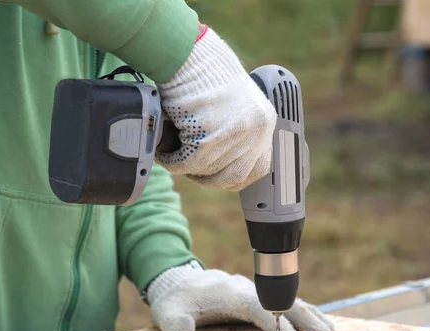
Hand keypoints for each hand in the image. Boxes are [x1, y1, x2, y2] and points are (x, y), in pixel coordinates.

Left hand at [146, 264, 333, 330]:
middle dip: (301, 316)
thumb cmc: (176, 300)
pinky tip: (318, 321)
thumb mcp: (167, 312)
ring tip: (329, 330)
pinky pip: (283, 301)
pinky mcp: (256, 295)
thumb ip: (173, 323)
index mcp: (227, 292)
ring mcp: (252, 290)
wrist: (179, 281)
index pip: (254, 306)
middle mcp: (244, 288)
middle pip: (278, 300)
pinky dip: (302, 310)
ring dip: (308, 314)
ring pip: (285, 299)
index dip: (272, 321)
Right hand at [155, 25, 276, 190]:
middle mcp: (255, 132)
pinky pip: (187, 164)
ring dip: (188, 167)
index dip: (236, 175)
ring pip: (207, 172)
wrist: (189, 53)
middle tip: (192, 170)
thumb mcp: (234, 101)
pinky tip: (166, 152)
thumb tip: (221, 158)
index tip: (219, 174)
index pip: (259, 168)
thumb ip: (236, 128)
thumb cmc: (204, 70)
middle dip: (210, 179)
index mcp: (263, 121)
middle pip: (234, 177)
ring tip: (175, 155)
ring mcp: (233, 138)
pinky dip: (172, 161)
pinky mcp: (208, 141)